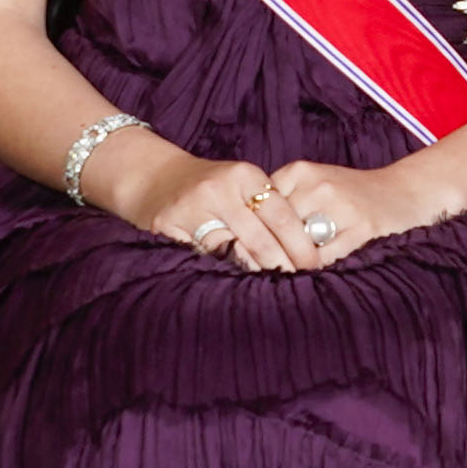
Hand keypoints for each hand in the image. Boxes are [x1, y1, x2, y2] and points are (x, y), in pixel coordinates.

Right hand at [86, 136, 318, 276]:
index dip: (301, 245)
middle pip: (259, 238)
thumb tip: (304, 248)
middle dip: (282, 266)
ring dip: (253, 274)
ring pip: (230, 253)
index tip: (314, 266)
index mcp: (244, 175)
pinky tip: (232, 286)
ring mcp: (191, 206)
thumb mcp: (239, 184)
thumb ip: (266, 208)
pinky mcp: (167, 225)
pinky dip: (218, 273)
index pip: (282, 215)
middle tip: (297, 286)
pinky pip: (201, 258)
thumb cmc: (208, 187)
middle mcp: (219, 188)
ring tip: (271, 292)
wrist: (152, 177)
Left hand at [243, 155, 452, 273]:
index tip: (238, 255)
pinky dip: (314, 273)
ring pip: (298, 248)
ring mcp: (340, 207)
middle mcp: (318, 186)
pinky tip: (312, 278)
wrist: (405, 193)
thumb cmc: (352, 197)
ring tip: (283, 279)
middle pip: (274, 230)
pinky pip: (325, 261)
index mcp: (300, 172)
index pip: (258, 209)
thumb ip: (283, 205)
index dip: (249, 235)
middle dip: (265, 254)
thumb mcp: (314, 187)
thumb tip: (239, 240)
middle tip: (256, 274)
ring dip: (288, 266)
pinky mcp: (361, 230)